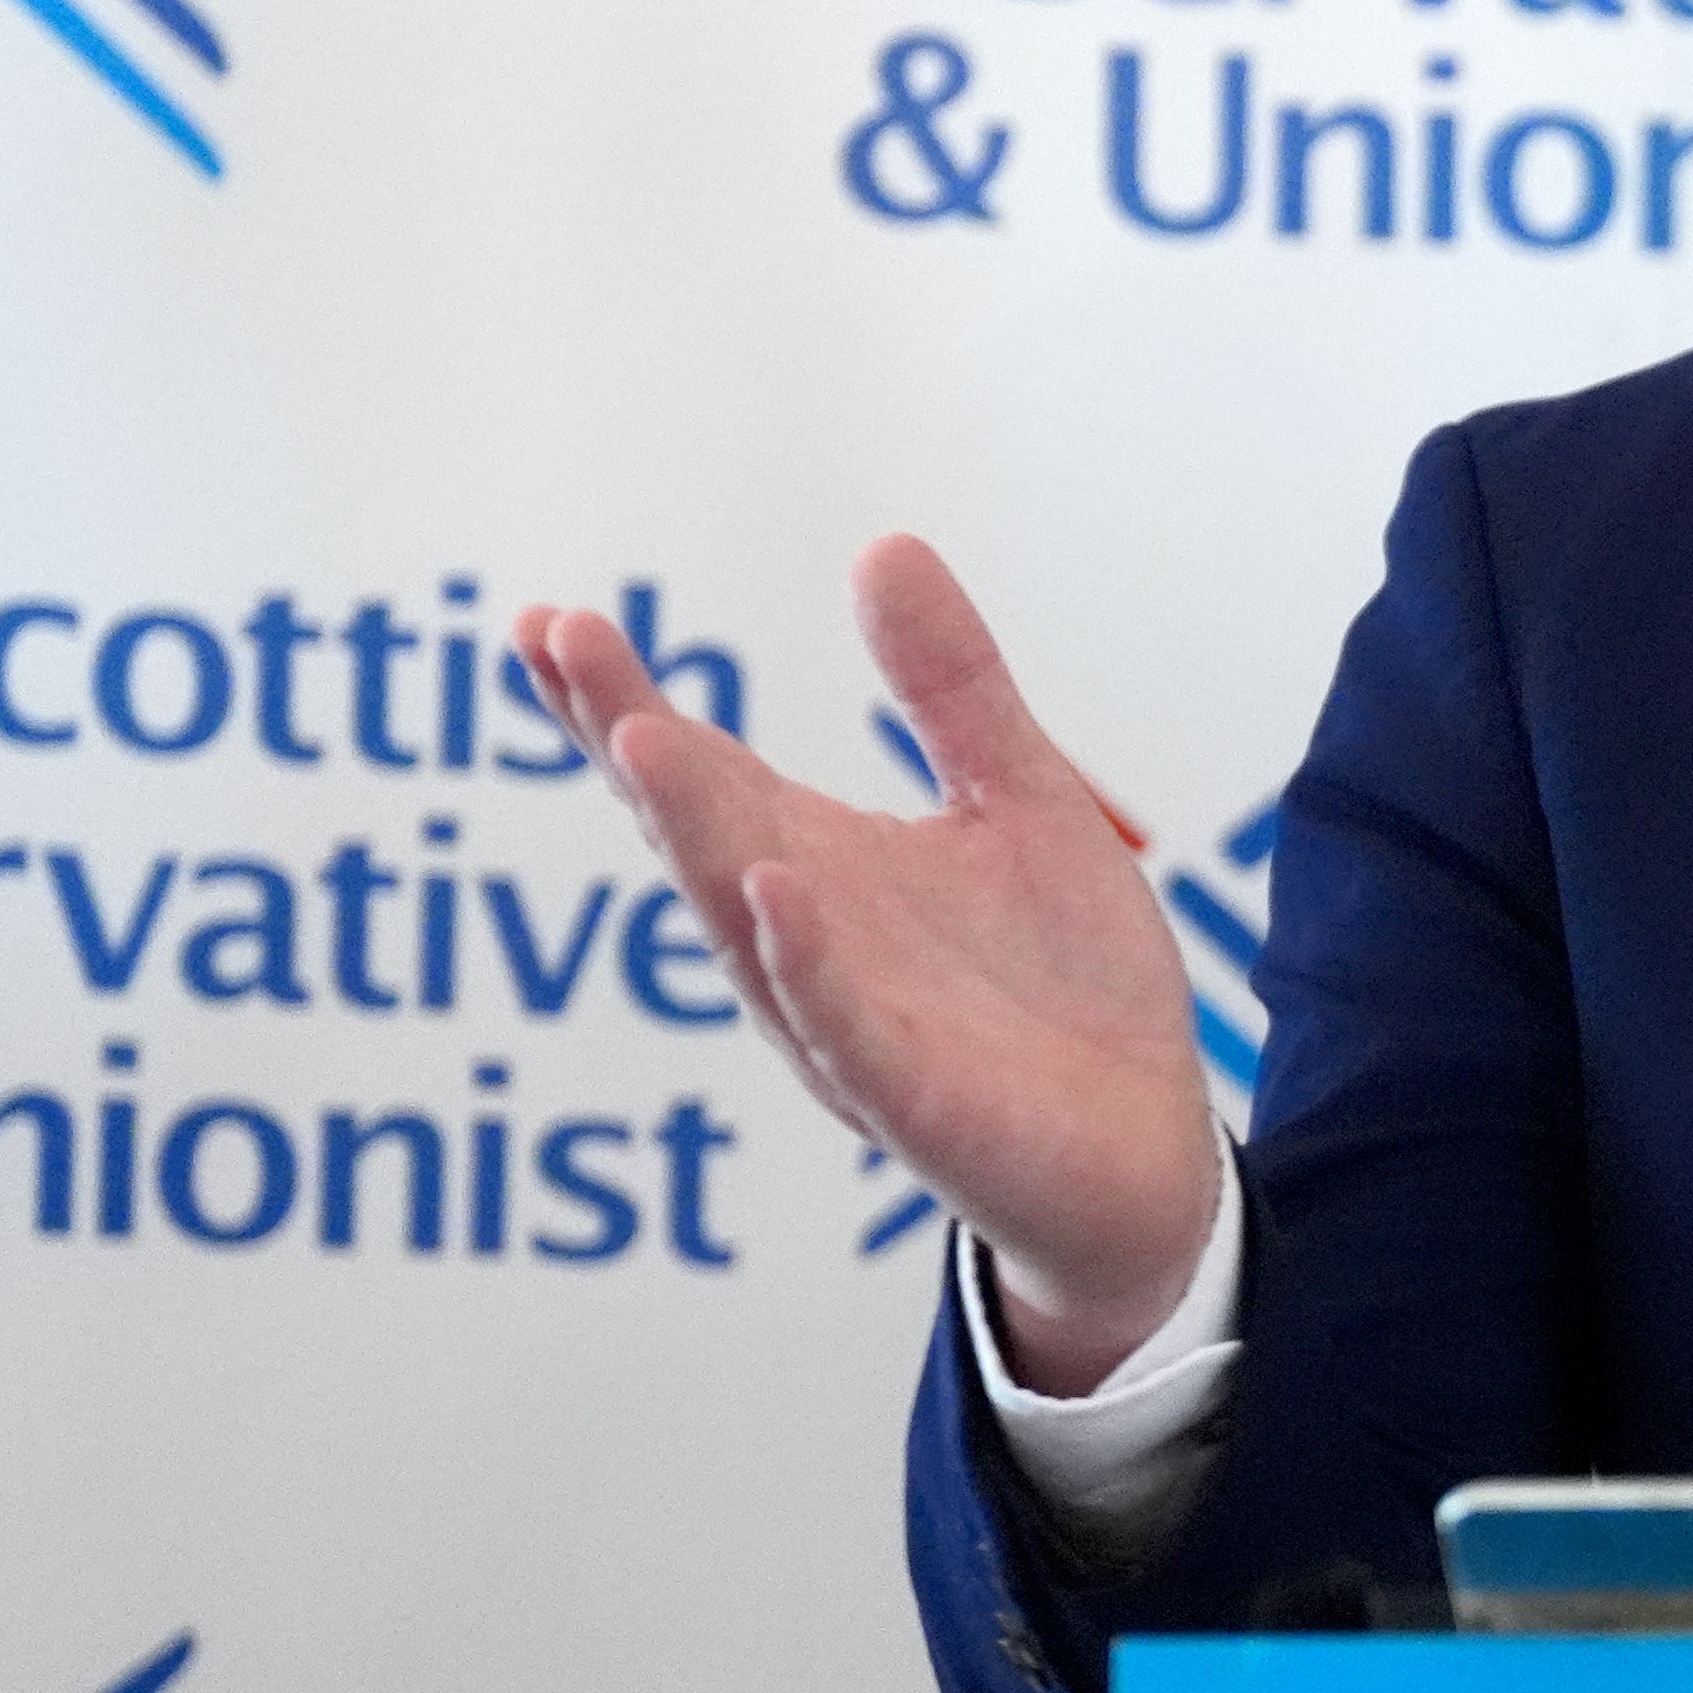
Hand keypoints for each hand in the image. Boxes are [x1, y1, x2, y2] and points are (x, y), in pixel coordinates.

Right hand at [517, 539, 1224, 1392]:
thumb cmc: (1061, 985)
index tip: (546, 622)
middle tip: (564, 647)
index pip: (700, 776)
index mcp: (821, 871)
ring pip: (754, 927)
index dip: (619, 704)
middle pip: (701, 835)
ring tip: (642, 740)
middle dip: (634, 744)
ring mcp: (852, 1026)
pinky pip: (850, 1028)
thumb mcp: (1020, 799)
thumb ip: (951, 688)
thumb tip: (883, 544)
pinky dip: (810, 963)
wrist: (1146, 1149)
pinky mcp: (920, 1100)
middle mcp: (809, 947)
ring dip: (698, 837)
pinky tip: (777, 890)